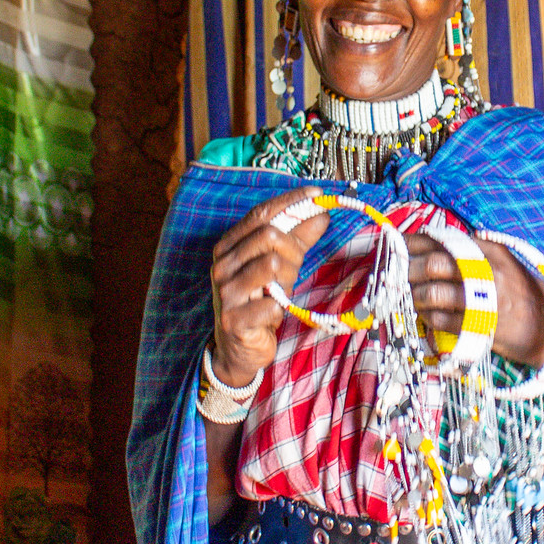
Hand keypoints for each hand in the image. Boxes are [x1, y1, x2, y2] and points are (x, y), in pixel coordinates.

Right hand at [209, 192, 328, 385]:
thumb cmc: (258, 301)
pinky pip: (273, 303)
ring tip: (282, 292)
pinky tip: (273, 314)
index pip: (260, 213)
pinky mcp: (234, 319)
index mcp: (229, 246)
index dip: (291, 201)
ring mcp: (226, 292)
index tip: (316, 194)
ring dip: (288, 279)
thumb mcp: (278, 266)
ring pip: (273, 264)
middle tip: (297, 267)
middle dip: (294, 249)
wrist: (239, 349)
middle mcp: (222, 264)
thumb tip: (321, 213)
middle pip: (269, 235)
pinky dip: (281, 308)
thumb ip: (297, 239)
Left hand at [407, 230, 543, 367]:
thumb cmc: (521, 291)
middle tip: (396, 274)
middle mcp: (485, 273)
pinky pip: (440, 320)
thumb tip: (433, 237)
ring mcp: (481, 301)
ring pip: (433, 293)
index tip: (396, 246)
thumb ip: (475, 247)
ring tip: (412, 296)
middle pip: (435, 264)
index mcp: (488, 252)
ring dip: (416, 295)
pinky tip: (426, 314)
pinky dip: (427, 316)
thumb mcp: (504, 260)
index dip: (413, 242)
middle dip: (408, 269)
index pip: (443, 240)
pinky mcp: (477, 327)